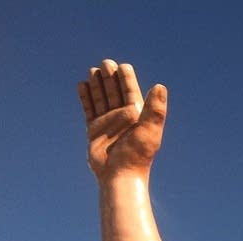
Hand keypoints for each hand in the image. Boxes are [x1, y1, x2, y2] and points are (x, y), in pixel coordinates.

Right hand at [78, 59, 166, 178]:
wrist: (119, 175)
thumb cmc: (136, 155)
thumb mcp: (149, 130)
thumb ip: (155, 109)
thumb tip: (160, 86)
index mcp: (136, 116)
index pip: (131, 92)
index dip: (127, 78)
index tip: (123, 66)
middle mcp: (122, 118)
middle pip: (115, 92)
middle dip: (110, 77)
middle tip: (106, 63)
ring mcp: (108, 123)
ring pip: (101, 98)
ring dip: (97, 84)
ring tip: (93, 69)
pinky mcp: (94, 130)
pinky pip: (89, 109)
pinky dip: (85, 98)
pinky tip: (82, 85)